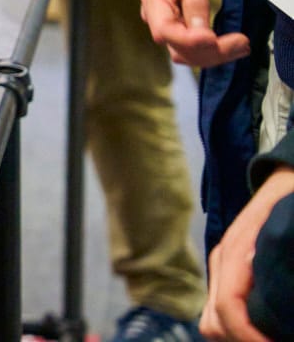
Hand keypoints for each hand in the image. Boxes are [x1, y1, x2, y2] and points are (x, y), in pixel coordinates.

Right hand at [139, 0, 247, 66]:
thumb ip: (196, 1)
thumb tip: (201, 33)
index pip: (165, 30)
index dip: (189, 40)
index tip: (214, 39)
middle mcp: (156, 16)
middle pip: (177, 48)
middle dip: (210, 52)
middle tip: (242, 43)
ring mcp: (167, 23)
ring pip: (185, 53)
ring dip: (214, 55)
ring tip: (242, 46)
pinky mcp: (178, 27)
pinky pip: (191, 47)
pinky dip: (212, 51)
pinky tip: (232, 46)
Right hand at [202, 165, 293, 340]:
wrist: (291, 174)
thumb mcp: (288, 225)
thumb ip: (278, 254)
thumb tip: (282, 291)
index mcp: (236, 253)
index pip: (229, 307)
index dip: (249, 337)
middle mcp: (223, 262)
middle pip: (214, 321)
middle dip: (241, 339)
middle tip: (276, 341)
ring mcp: (224, 266)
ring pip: (213, 320)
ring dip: (237, 335)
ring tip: (270, 336)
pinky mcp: (232, 271)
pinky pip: (222, 310)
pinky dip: (239, 327)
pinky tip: (266, 327)